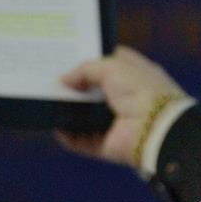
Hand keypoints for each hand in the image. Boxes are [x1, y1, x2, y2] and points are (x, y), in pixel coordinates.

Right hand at [55, 45, 186, 167]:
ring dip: (66, 112)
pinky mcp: (107, 144)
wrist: (158, 128)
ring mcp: (115, 122)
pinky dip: (69, 137)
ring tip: (43, 102)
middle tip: (46, 80)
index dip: (87, 60)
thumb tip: (63, 79)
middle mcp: (124, 97)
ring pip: (85, 117)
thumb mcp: (113, 67)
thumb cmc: (139, 89)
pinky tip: (53, 127)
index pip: (107, 63)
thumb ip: (86, 69)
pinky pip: (82, 141)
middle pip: (92, 91)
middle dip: (71, 87)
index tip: (62, 57)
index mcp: (132, 73)